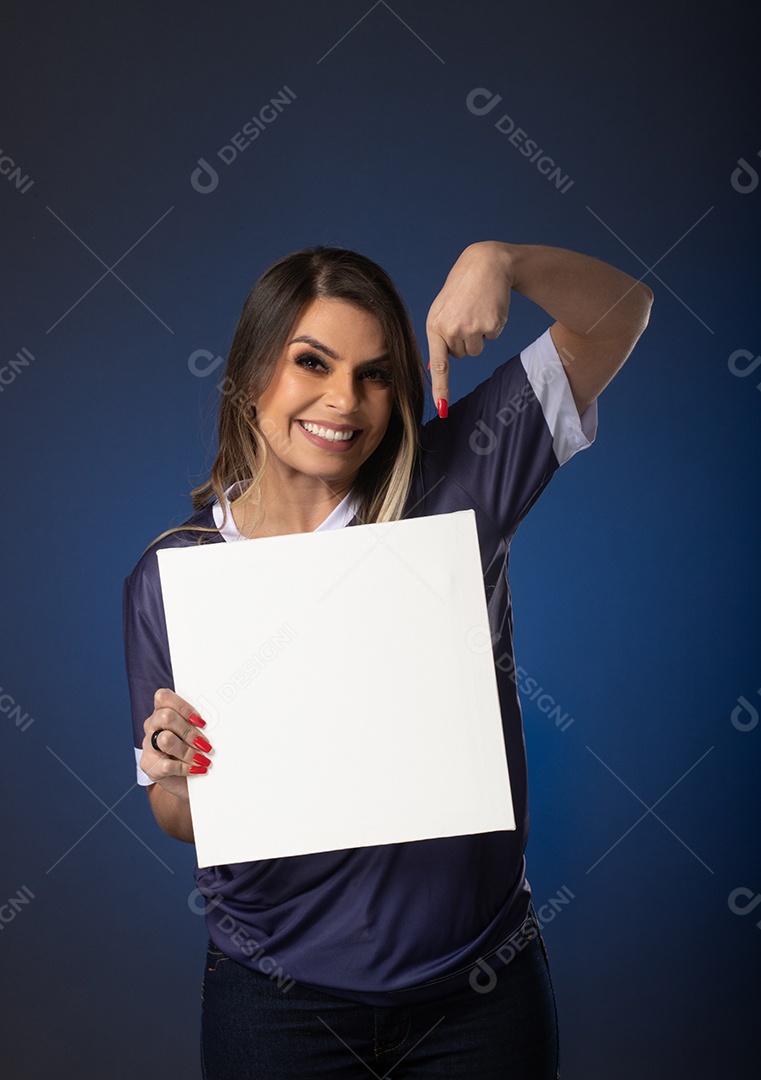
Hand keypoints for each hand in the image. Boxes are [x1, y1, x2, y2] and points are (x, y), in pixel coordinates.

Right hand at [141, 687, 212, 799]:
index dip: (183, 707)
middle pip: (166, 717)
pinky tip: (196, 770)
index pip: (164, 697)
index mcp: (162, 711)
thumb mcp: (196, 732)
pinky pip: (166, 765)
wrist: (184, 781)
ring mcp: (148, 745)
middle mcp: (152, 725)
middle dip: (189, 731)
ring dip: (188, 751)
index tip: (201, 721)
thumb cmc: (193, 749)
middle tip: (205, 744)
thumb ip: (199, 724)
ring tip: (203, 759)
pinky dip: (185, 768)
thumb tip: (218, 722)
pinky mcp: (149, 765)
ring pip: (165, 739)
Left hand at [426, 242, 512, 416]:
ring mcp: (472, 327)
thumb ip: (439, 337)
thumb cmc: (462, 289)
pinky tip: (488, 308)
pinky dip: (493, 326)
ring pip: (476, 350)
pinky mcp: (490, 324)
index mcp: (435, 326)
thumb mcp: (442, 310)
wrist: (486, 265)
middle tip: (466, 315)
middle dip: (465, 340)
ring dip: (479, 335)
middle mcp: (451, 329)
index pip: (439, 365)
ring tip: (476, 311)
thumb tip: (436, 367)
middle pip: (461, 355)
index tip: (443, 408)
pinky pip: (492, 338)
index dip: (442, 389)